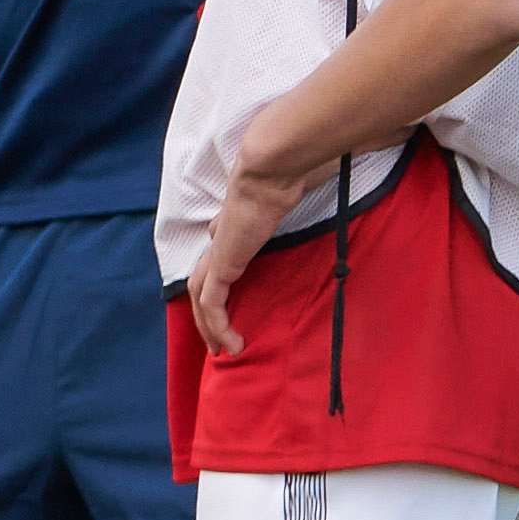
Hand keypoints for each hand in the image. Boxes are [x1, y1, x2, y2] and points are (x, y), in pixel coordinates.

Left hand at [183, 158, 304, 358]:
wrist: (273, 169)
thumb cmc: (291, 172)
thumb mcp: (300, 186)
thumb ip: (302, 188)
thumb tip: (318, 177)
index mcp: (236, 224)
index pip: (219, 257)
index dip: (221, 280)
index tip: (231, 302)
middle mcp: (222, 239)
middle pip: (202, 282)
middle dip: (207, 315)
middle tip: (219, 342)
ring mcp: (219, 252)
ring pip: (200, 297)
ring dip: (209, 327)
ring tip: (225, 350)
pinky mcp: (222, 264)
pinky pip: (211, 303)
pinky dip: (217, 325)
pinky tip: (232, 343)